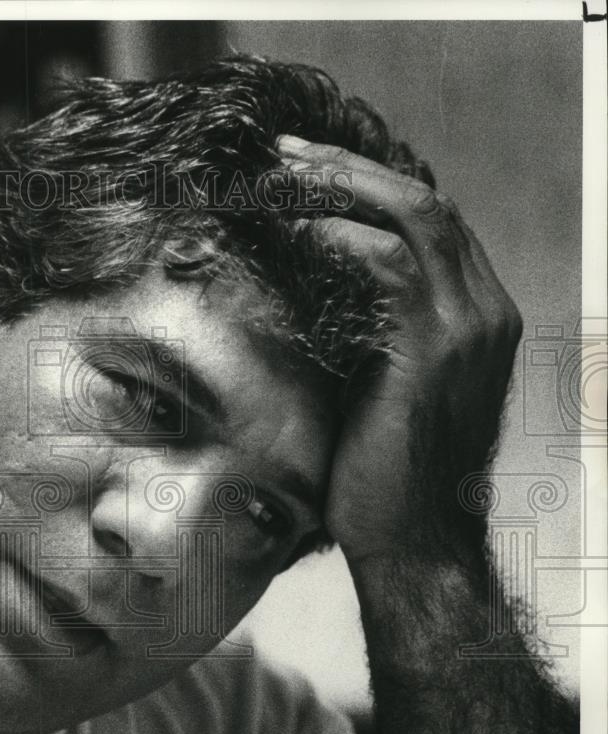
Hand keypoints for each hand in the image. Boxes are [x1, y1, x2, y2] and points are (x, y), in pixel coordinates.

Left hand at [274, 135, 522, 565]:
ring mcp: (468, 328)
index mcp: (476, 315)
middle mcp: (485, 310)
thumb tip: (311, 285)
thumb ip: (369, 329)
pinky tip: (296, 229)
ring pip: (414, 217)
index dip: (369, 186)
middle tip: (285, 154)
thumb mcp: (383, 386)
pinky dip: (342, 237)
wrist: (414, 545)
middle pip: (425, 202)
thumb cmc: (385, 473)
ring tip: (282, 176)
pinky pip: (391, 266)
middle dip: (351, 169)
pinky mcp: (434, 352)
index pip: (431, 222)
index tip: (307, 171)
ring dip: (342, 187)